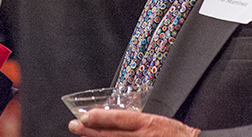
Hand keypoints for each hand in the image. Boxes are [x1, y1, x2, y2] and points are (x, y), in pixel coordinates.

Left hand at [68, 110, 199, 136]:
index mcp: (148, 124)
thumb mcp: (158, 121)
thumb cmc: (177, 136)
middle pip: (111, 135)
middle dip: (90, 131)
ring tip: (82, 135)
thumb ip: (138, 121)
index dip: (101, 118)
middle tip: (74, 125)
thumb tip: (113, 119)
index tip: (85, 116)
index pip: (120, 119)